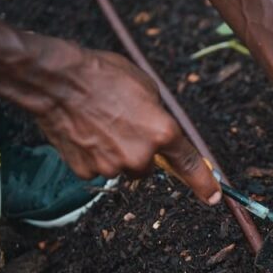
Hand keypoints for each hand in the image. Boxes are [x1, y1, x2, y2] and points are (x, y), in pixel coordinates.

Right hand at [29, 47, 221, 204]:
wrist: (58, 81)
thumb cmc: (103, 75)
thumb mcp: (146, 87)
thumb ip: (159, 116)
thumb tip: (162, 131)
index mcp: (162, 132)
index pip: (189, 164)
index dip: (203, 183)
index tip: (213, 197)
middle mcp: (140, 155)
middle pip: (148, 167)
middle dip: (140, 151)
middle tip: (122, 125)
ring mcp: (112, 166)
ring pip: (122, 168)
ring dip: (116, 153)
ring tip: (99, 124)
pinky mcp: (87, 171)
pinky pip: (97, 168)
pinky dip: (93, 155)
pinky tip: (84, 132)